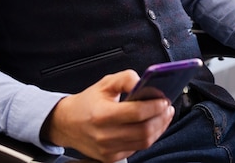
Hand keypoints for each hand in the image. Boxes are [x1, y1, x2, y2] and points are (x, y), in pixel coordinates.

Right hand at [41, 70, 173, 162]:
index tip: (164, 99)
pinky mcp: (111, 158)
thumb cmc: (88, 102)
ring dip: (159, 128)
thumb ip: (126, 78)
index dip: (154, 106)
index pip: (136, 113)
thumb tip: (144, 81)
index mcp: (102, 115)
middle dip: (161, 118)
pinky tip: (153, 124)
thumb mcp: (105, 83)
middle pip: (144, 131)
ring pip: (144, 142)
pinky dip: (149, 136)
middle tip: (168, 107)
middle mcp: (105, 136)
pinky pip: (137, 148)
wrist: (67, 124)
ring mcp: (108, 150)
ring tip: (164, 115)